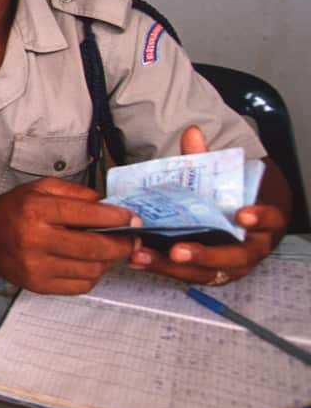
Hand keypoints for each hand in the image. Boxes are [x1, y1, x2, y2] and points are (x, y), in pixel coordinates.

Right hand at [0, 178, 139, 294]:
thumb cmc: (14, 210)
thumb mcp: (41, 188)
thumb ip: (77, 193)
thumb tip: (110, 206)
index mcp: (36, 210)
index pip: (87, 215)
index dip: (117, 218)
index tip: (132, 219)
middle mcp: (34, 240)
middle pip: (94, 248)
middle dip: (121, 244)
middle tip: (132, 240)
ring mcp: (35, 266)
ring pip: (91, 270)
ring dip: (107, 261)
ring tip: (107, 250)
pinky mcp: (37, 285)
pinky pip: (80, 286)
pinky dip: (92, 275)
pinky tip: (89, 263)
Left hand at [128, 125, 285, 283]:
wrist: (242, 222)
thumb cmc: (233, 199)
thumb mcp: (224, 179)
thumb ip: (207, 159)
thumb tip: (191, 133)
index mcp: (264, 222)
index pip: (270, 220)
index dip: (259, 218)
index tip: (242, 215)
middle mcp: (250, 248)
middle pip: (232, 257)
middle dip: (204, 255)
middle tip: (178, 251)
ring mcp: (229, 265)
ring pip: (205, 272)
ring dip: (172, 267)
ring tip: (143, 256)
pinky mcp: (207, 272)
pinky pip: (186, 274)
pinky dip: (161, 267)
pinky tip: (138, 259)